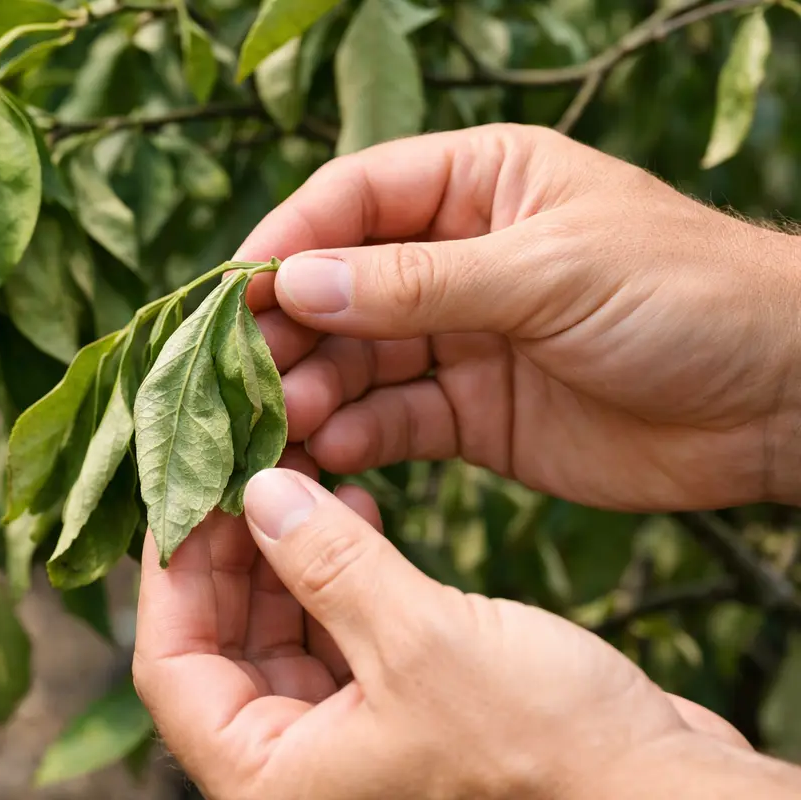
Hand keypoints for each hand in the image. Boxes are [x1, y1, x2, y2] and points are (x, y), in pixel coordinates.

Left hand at [133, 460, 757, 799]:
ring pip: (280, 629)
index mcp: (271, 779)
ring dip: (285, 550)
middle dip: (232, 547)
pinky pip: (338, 633)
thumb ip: (325, 563)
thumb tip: (256, 492)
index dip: (172, 569)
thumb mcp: (418, 642)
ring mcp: (346, 742)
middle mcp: (298, 769)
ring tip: (297, 473)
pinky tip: (356, 510)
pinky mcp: (398, 714)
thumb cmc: (547, 753)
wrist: (665, 795)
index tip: (185, 486)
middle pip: (222, 641)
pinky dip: (336, 573)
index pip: (169, 665)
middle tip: (243, 461)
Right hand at [235, 123, 800, 510]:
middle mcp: (456, 258)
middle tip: (243, 373)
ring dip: (315, 390)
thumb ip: (418, 282)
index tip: (235, 288)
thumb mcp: (548, 271)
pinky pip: (396, 422)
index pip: (355, 199)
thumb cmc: (683, 295)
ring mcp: (460, 339)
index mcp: (478, 184)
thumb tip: (296, 282)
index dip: (290, 239)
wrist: (780, 401)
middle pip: (342, 287)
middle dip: (290, 329)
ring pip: (358, 360)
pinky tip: (334, 453)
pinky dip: (360, 438)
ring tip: (285, 423)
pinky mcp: (472, 415)